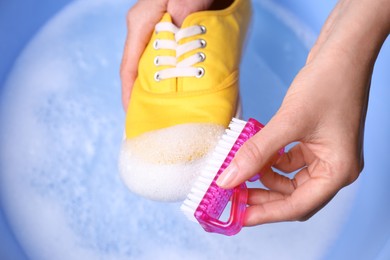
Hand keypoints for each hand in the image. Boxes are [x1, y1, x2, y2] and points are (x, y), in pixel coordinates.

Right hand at [120, 0, 213, 110]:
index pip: (129, 66)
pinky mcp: (171, 32)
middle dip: (145, 97)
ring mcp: (157, 31)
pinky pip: (167, 59)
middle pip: (139, 70)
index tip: (135, 116)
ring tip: (168, 112)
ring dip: (160, 89)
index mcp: (142, 21)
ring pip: (153, 66)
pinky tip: (182, 90)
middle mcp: (146, 28)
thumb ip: (185, 6)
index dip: (130, 94)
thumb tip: (178, 31)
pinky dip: (173, 76)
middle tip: (155, 121)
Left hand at [216, 0, 388, 225]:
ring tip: (238, 172)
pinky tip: (254, 153)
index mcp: (337, 171)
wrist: (342, 50)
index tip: (237, 216)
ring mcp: (323, 154)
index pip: (297, 206)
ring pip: (287, 179)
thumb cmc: (329, 83)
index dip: (264, 214)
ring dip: (263, 177)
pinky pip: (287, 161)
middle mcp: (333, 167)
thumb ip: (256, 152)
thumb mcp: (288, 121)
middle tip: (232, 196)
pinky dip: (269, 160)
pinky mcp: (313, 141)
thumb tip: (227, 179)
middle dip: (261, 197)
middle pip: (292, 196)